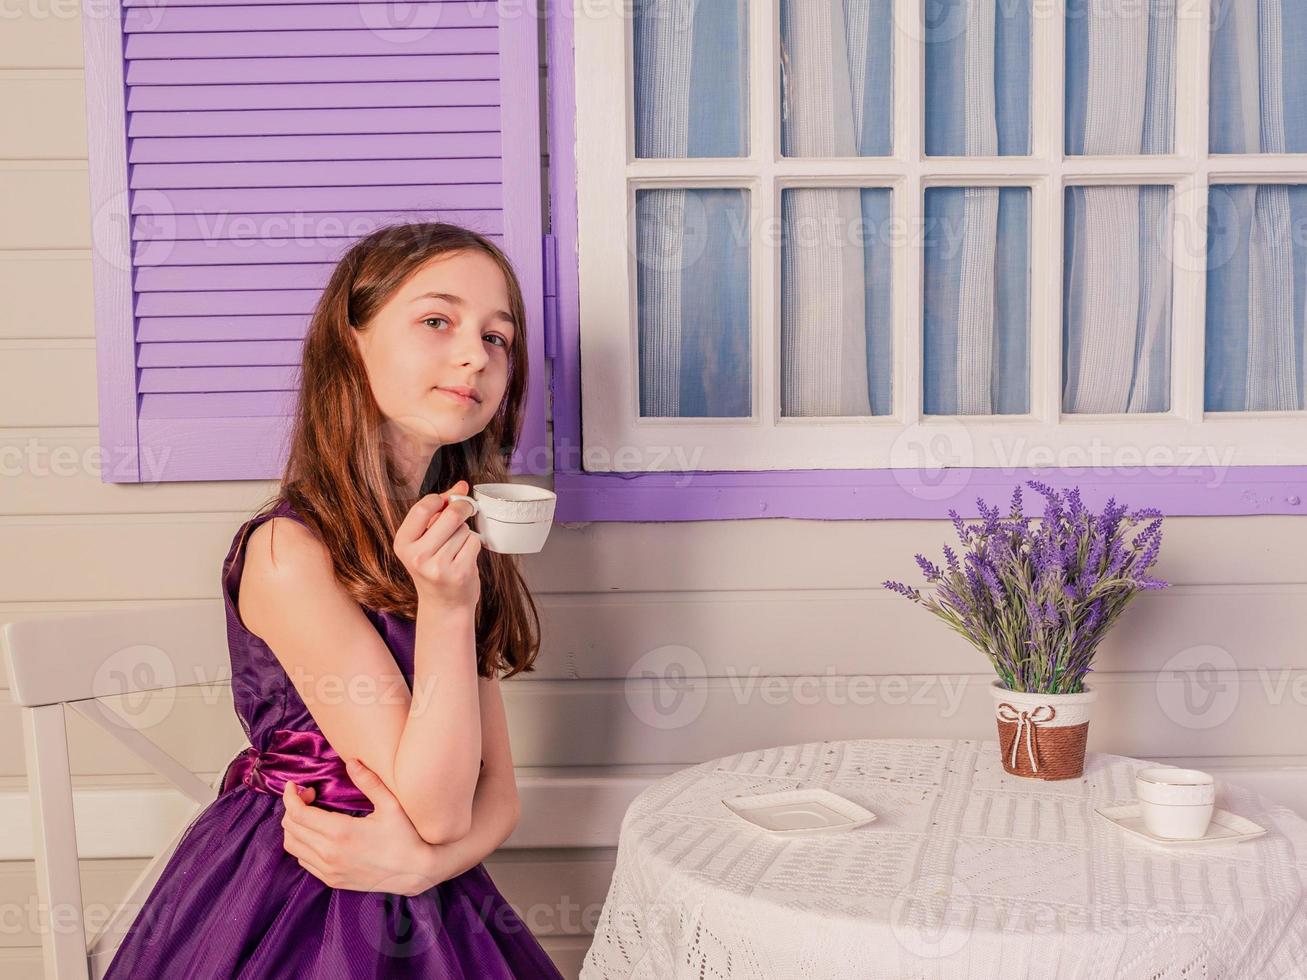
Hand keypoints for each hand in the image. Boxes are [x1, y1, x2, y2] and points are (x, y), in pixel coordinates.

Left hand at [280, 757, 439, 896]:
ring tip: (310, 814)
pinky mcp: (332, 880)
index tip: (295, 785)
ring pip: (293, 846)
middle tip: (309, 796)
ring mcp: (329, 870)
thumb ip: (369, 781)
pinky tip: (318, 834)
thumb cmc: (406, 836)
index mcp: (340, 832)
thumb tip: (351, 761)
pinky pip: (303, 861)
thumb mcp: (391, 805)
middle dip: (293, 807)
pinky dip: (302, 845)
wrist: (415, 871)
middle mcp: (329, 854)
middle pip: (291, 829)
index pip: (298, 813)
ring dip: (295, 827)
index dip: (291, 796)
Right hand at [393, 479, 481, 609]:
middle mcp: (417, 555)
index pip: (424, 506)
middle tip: (464, 515)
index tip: (447, 503)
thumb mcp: (428, 538)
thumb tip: (461, 485)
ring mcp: (437, 566)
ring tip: (457, 550)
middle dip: (462, 510)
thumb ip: (441, 510)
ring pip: (464, 529)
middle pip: (450, 515)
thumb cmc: (436, 567)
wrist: (445, 606)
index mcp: (403, 543)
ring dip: (466, 534)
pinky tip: (464, 558)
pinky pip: (474, 543)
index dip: (442, 499)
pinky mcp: (458, 573)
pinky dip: (473, 547)